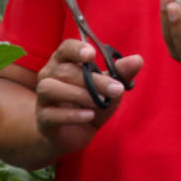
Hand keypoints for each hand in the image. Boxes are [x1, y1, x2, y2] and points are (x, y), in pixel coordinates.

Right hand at [35, 39, 142, 155]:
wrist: (76, 133)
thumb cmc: (92, 102)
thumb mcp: (110, 87)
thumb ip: (121, 73)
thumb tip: (137, 59)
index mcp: (65, 62)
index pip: (66, 48)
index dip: (77, 49)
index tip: (92, 55)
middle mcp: (49, 75)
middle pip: (65, 71)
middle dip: (93, 80)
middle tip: (117, 89)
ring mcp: (43, 97)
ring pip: (49, 88)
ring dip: (77, 94)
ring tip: (99, 103)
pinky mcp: (42, 118)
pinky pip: (50, 114)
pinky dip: (71, 115)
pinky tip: (90, 116)